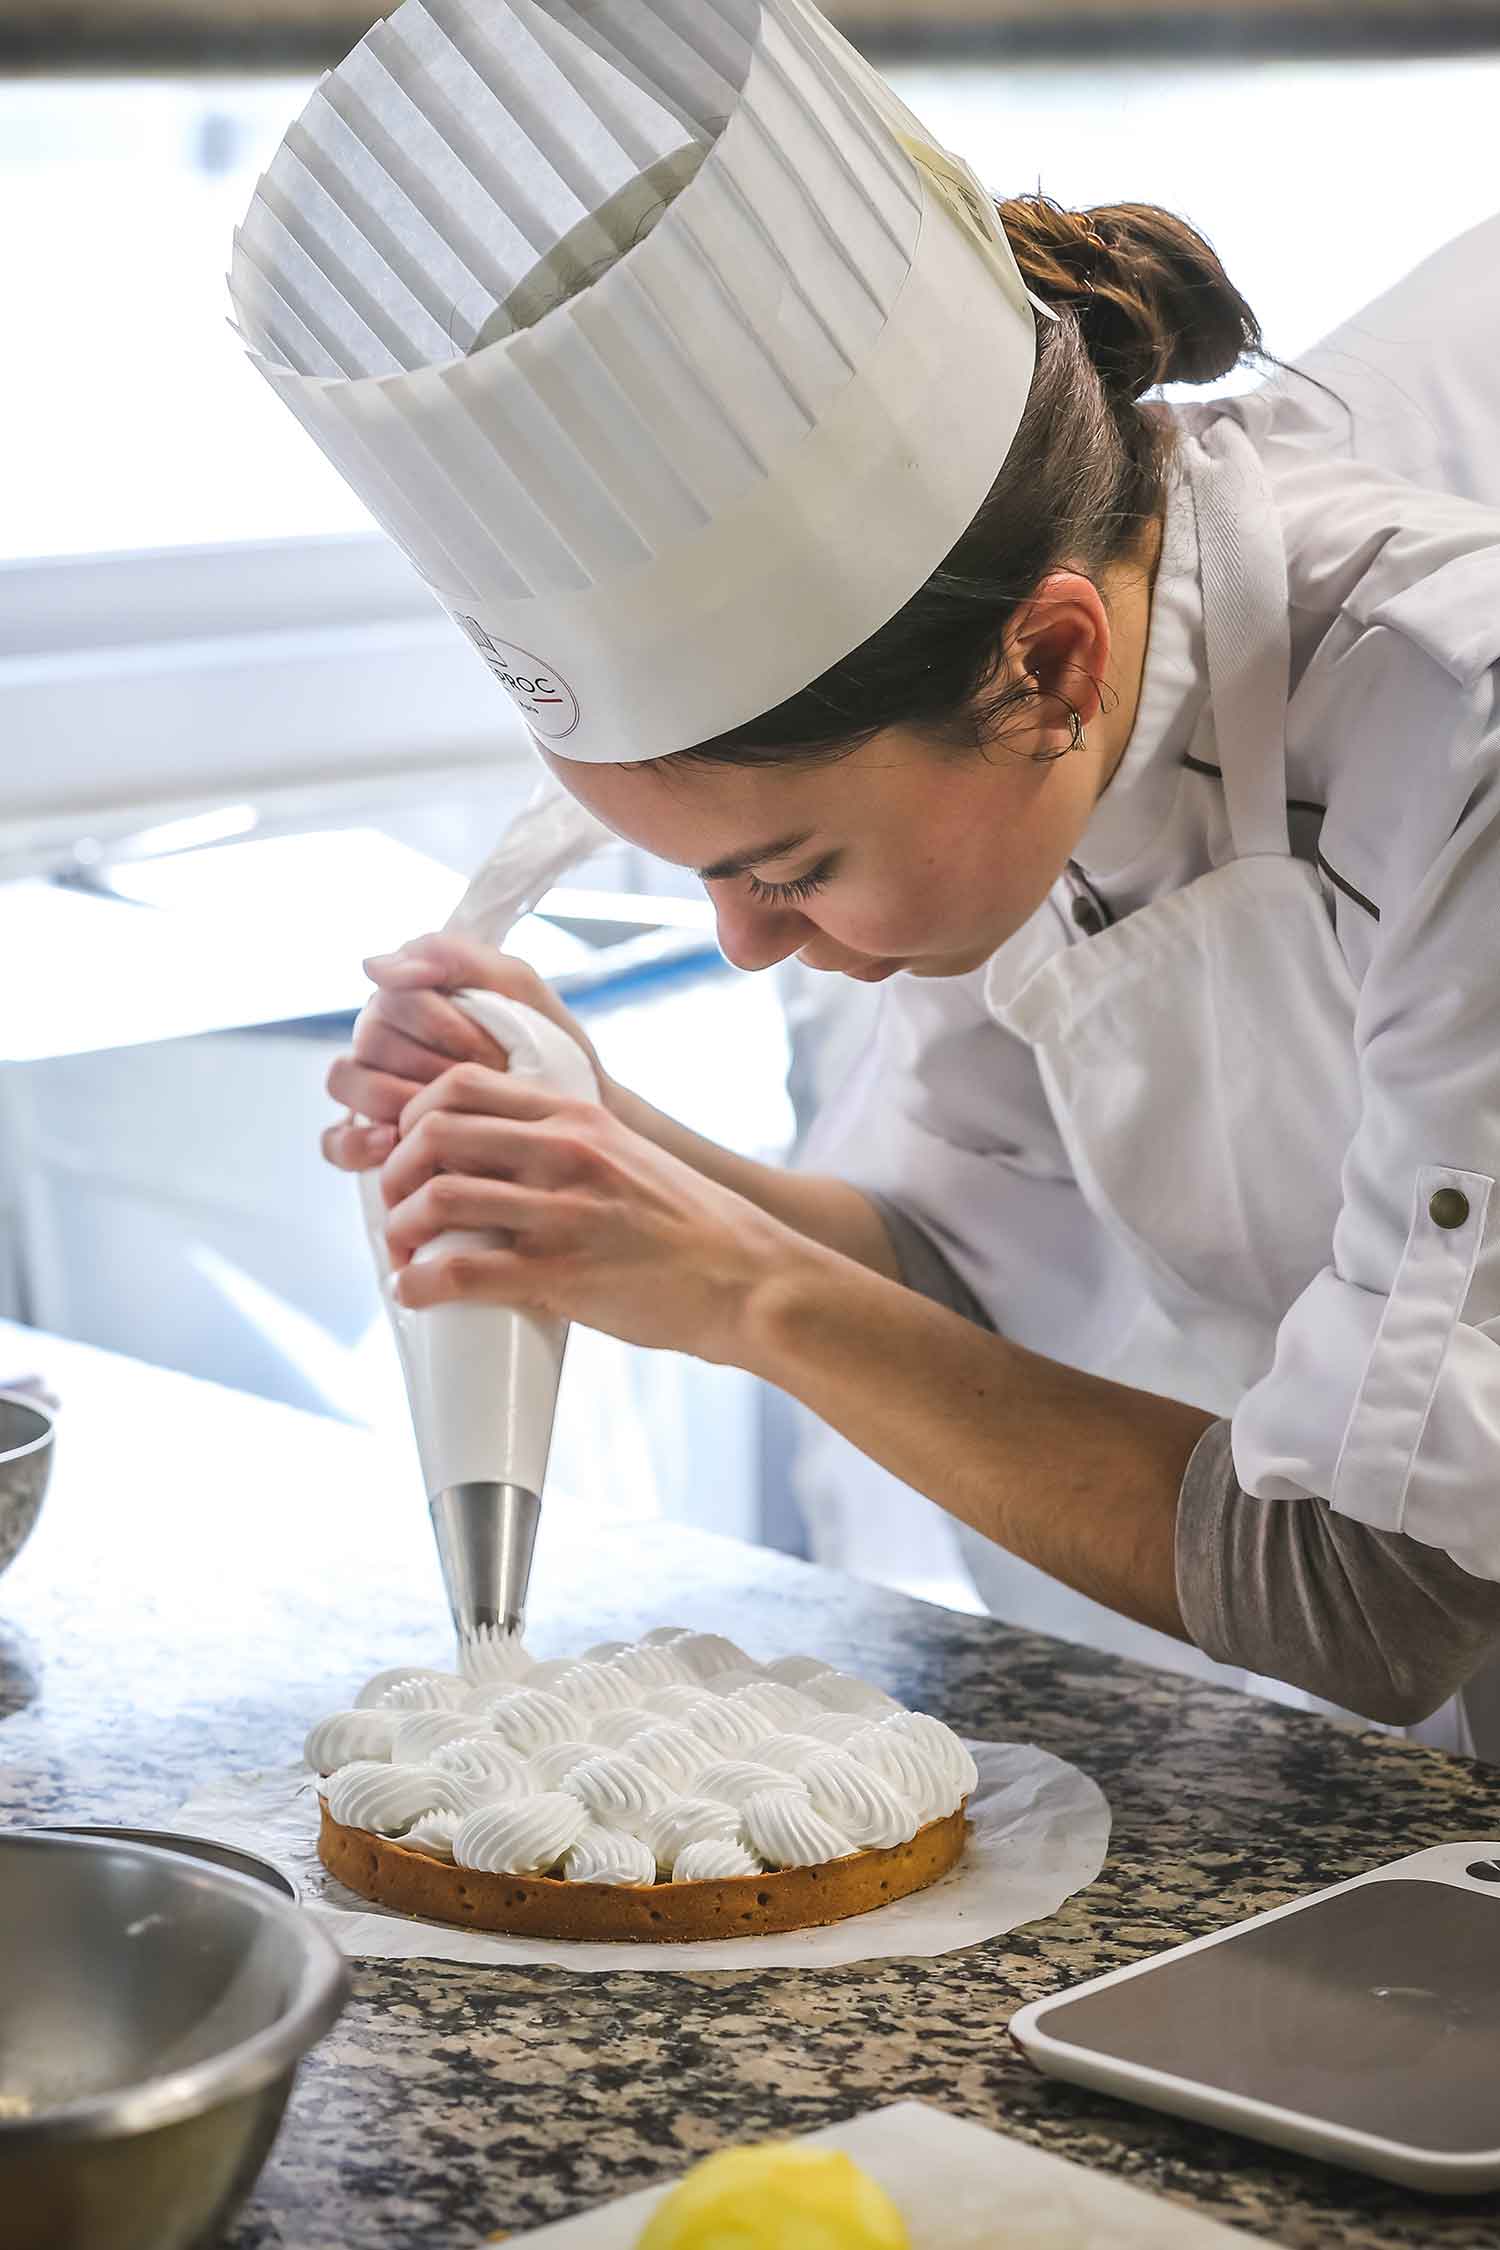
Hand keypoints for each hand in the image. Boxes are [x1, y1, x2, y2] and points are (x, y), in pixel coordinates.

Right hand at [321, 933, 606, 1173]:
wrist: (578, 1109)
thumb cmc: (546, 1043)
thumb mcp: (514, 985)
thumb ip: (450, 957)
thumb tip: (371, 966)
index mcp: (408, 997)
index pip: (394, 997)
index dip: (443, 1026)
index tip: (494, 1052)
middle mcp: (381, 1039)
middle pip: (371, 1038)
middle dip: (433, 1066)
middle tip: (482, 1092)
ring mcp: (371, 1089)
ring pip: (346, 1079)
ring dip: (398, 1097)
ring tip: (447, 1115)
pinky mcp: (371, 1142)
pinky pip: (335, 1142)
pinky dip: (357, 1143)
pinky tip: (395, 1143)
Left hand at [378, 1063, 796, 1363]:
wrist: (749, 1279)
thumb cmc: (687, 1226)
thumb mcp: (624, 1155)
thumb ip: (565, 1147)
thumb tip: (494, 1163)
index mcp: (577, 1114)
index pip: (459, 1083)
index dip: (411, 1116)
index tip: (408, 1152)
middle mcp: (565, 1151)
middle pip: (433, 1133)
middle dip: (395, 1172)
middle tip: (397, 1207)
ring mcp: (564, 1212)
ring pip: (439, 1200)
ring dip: (401, 1229)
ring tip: (405, 1253)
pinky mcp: (563, 1275)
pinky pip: (463, 1272)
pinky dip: (420, 1284)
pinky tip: (415, 1293)